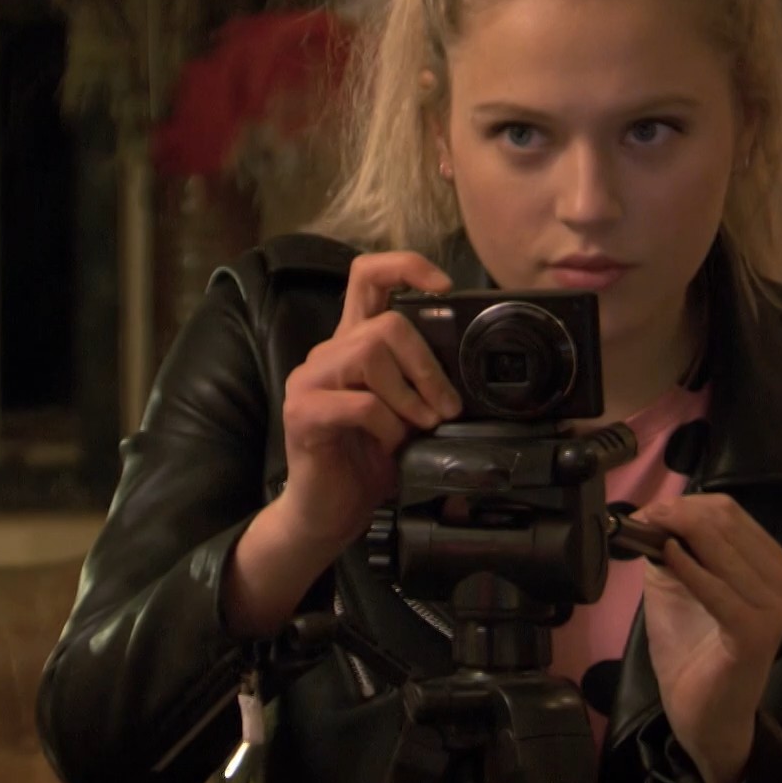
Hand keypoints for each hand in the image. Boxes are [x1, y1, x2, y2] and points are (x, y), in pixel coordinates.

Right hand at [222, 251, 462, 636]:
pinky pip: (359, 404)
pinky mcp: (303, 413)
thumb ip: (425, 390)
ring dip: (408, 395)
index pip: (368, 276)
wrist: (326, 516)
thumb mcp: (407, 419)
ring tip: (418, 427)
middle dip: (428, 366)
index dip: (407, 267)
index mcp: (352, 346)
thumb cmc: (367, 465)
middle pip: (384, 325)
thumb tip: (478, 384)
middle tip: (446, 407)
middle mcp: (327, 355)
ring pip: (369, 353)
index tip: (445, 288)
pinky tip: (390, 446)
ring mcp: (309, 381)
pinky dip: (387, 426)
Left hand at [631, 492, 781, 782]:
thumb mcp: (675, 584)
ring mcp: (775, 608)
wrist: (703, 712)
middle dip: (679, 515)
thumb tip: (651, 511)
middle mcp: (781, 583)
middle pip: (727, 524)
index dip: (687, 505)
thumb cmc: (690, 648)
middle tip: (644, 521)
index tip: (650, 512)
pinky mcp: (757, 633)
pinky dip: (691, 570)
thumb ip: (670, 547)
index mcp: (768, 567)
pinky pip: (720, 590)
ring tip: (651, 538)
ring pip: (724, 549)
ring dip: (681, 536)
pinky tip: (669, 558)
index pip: (730, 513)